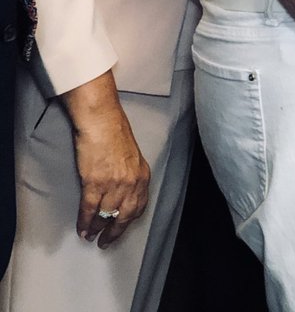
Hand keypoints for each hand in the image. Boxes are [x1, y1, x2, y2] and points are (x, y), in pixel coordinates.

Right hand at [64, 75, 149, 246]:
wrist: (102, 122)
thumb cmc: (115, 135)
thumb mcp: (132, 157)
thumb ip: (130, 175)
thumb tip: (122, 193)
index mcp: (142, 175)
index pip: (139, 206)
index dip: (129, 221)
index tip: (120, 229)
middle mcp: (131, 182)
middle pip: (125, 215)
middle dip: (115, 232)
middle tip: (106, 242)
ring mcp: (114, 184)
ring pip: (105, 215)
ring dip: (97, 229)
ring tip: (90, 236)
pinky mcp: (95, 183)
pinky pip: (90, 210)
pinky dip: (84, 222)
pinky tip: (82, 229)